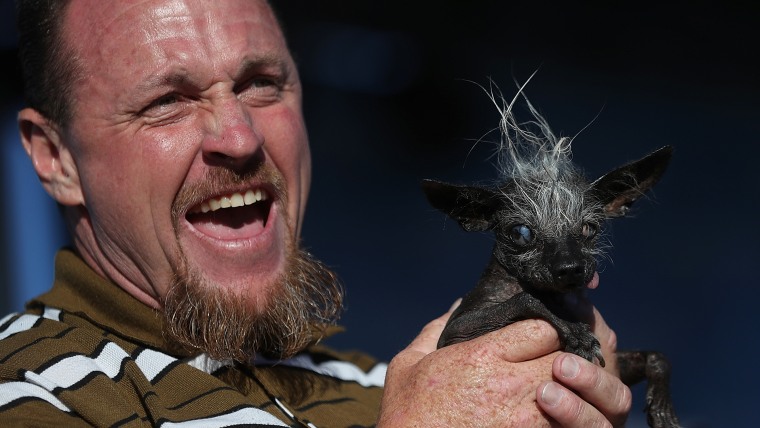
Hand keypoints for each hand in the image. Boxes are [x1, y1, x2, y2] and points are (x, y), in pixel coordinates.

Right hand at [378, 303, 630, 426]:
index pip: (543, 329)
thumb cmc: (406, 415)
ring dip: (570, 393)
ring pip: (573, 395)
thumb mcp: (409, 363)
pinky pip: (563, 427)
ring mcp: (525, 419)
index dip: (544, 332)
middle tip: (554, 366)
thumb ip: (437, 328)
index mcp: (483, 355)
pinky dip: (563, 421)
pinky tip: (552, 418)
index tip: (536, 340)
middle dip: (564, 360)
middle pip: (566, 358)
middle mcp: (510, 383)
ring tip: (558, 393)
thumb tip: (459, 305)